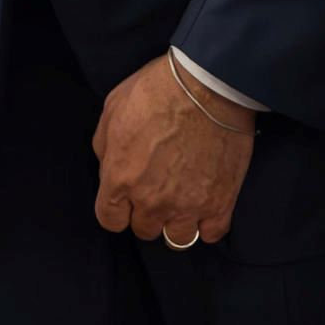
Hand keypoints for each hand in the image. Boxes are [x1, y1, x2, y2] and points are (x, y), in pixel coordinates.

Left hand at [91, 54, 254, 246]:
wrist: (209, 85)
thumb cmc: (160, 89)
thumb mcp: (113, 108)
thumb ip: (104, 146)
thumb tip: (109, 166)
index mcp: (120, 178)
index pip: (110, 220)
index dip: (118, 208)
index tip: (127, 197)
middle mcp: (151, 200)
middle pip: (144, 230)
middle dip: (148, 212)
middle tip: (159, 188)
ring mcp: (187, 206)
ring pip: (177, 239)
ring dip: (177, 222)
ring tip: (184, 200)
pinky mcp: (220, 203)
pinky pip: (210, 234)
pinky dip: (208, 223)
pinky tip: (206, 204)